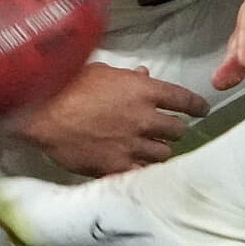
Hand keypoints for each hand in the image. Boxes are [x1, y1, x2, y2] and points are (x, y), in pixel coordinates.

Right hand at [4, 63, 209, 177]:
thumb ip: (129, 77)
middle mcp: (145, 119)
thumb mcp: (103, 72)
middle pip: (177, 130)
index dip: (197, 106)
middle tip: (168, 131)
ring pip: (164, 154)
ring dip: (160, 151)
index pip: (184, 100)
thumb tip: (145, 75)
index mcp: (145, 91)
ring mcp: (132, 145)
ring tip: (153, 151)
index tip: (202, 111)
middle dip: (174, 130)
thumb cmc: (69, 84)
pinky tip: (140, 170)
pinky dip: (143, 171)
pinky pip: (141, 173)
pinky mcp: (116, 167)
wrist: (42, 112)